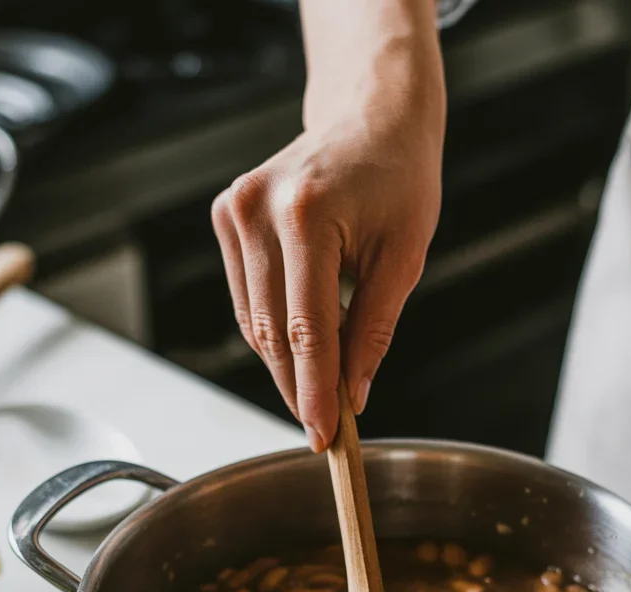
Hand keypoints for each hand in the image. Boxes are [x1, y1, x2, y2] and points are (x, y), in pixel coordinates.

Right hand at [211, 75, 443, 451]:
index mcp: (306, 214)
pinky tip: (303, 349)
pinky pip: (248, 300)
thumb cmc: (399, 178)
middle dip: (299, 388)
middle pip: (274, 333)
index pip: (308, 329)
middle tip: (324, 430)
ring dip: (285, 366)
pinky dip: (274, 333)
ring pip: (255, 323)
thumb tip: (352, 395)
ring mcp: (234, 211)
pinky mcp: (226, 217)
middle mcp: (257, 210)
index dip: (315, 391)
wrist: (370, 115)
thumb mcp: (405, 258)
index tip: (325, 436)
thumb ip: (374, 330)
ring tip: (320, 393)